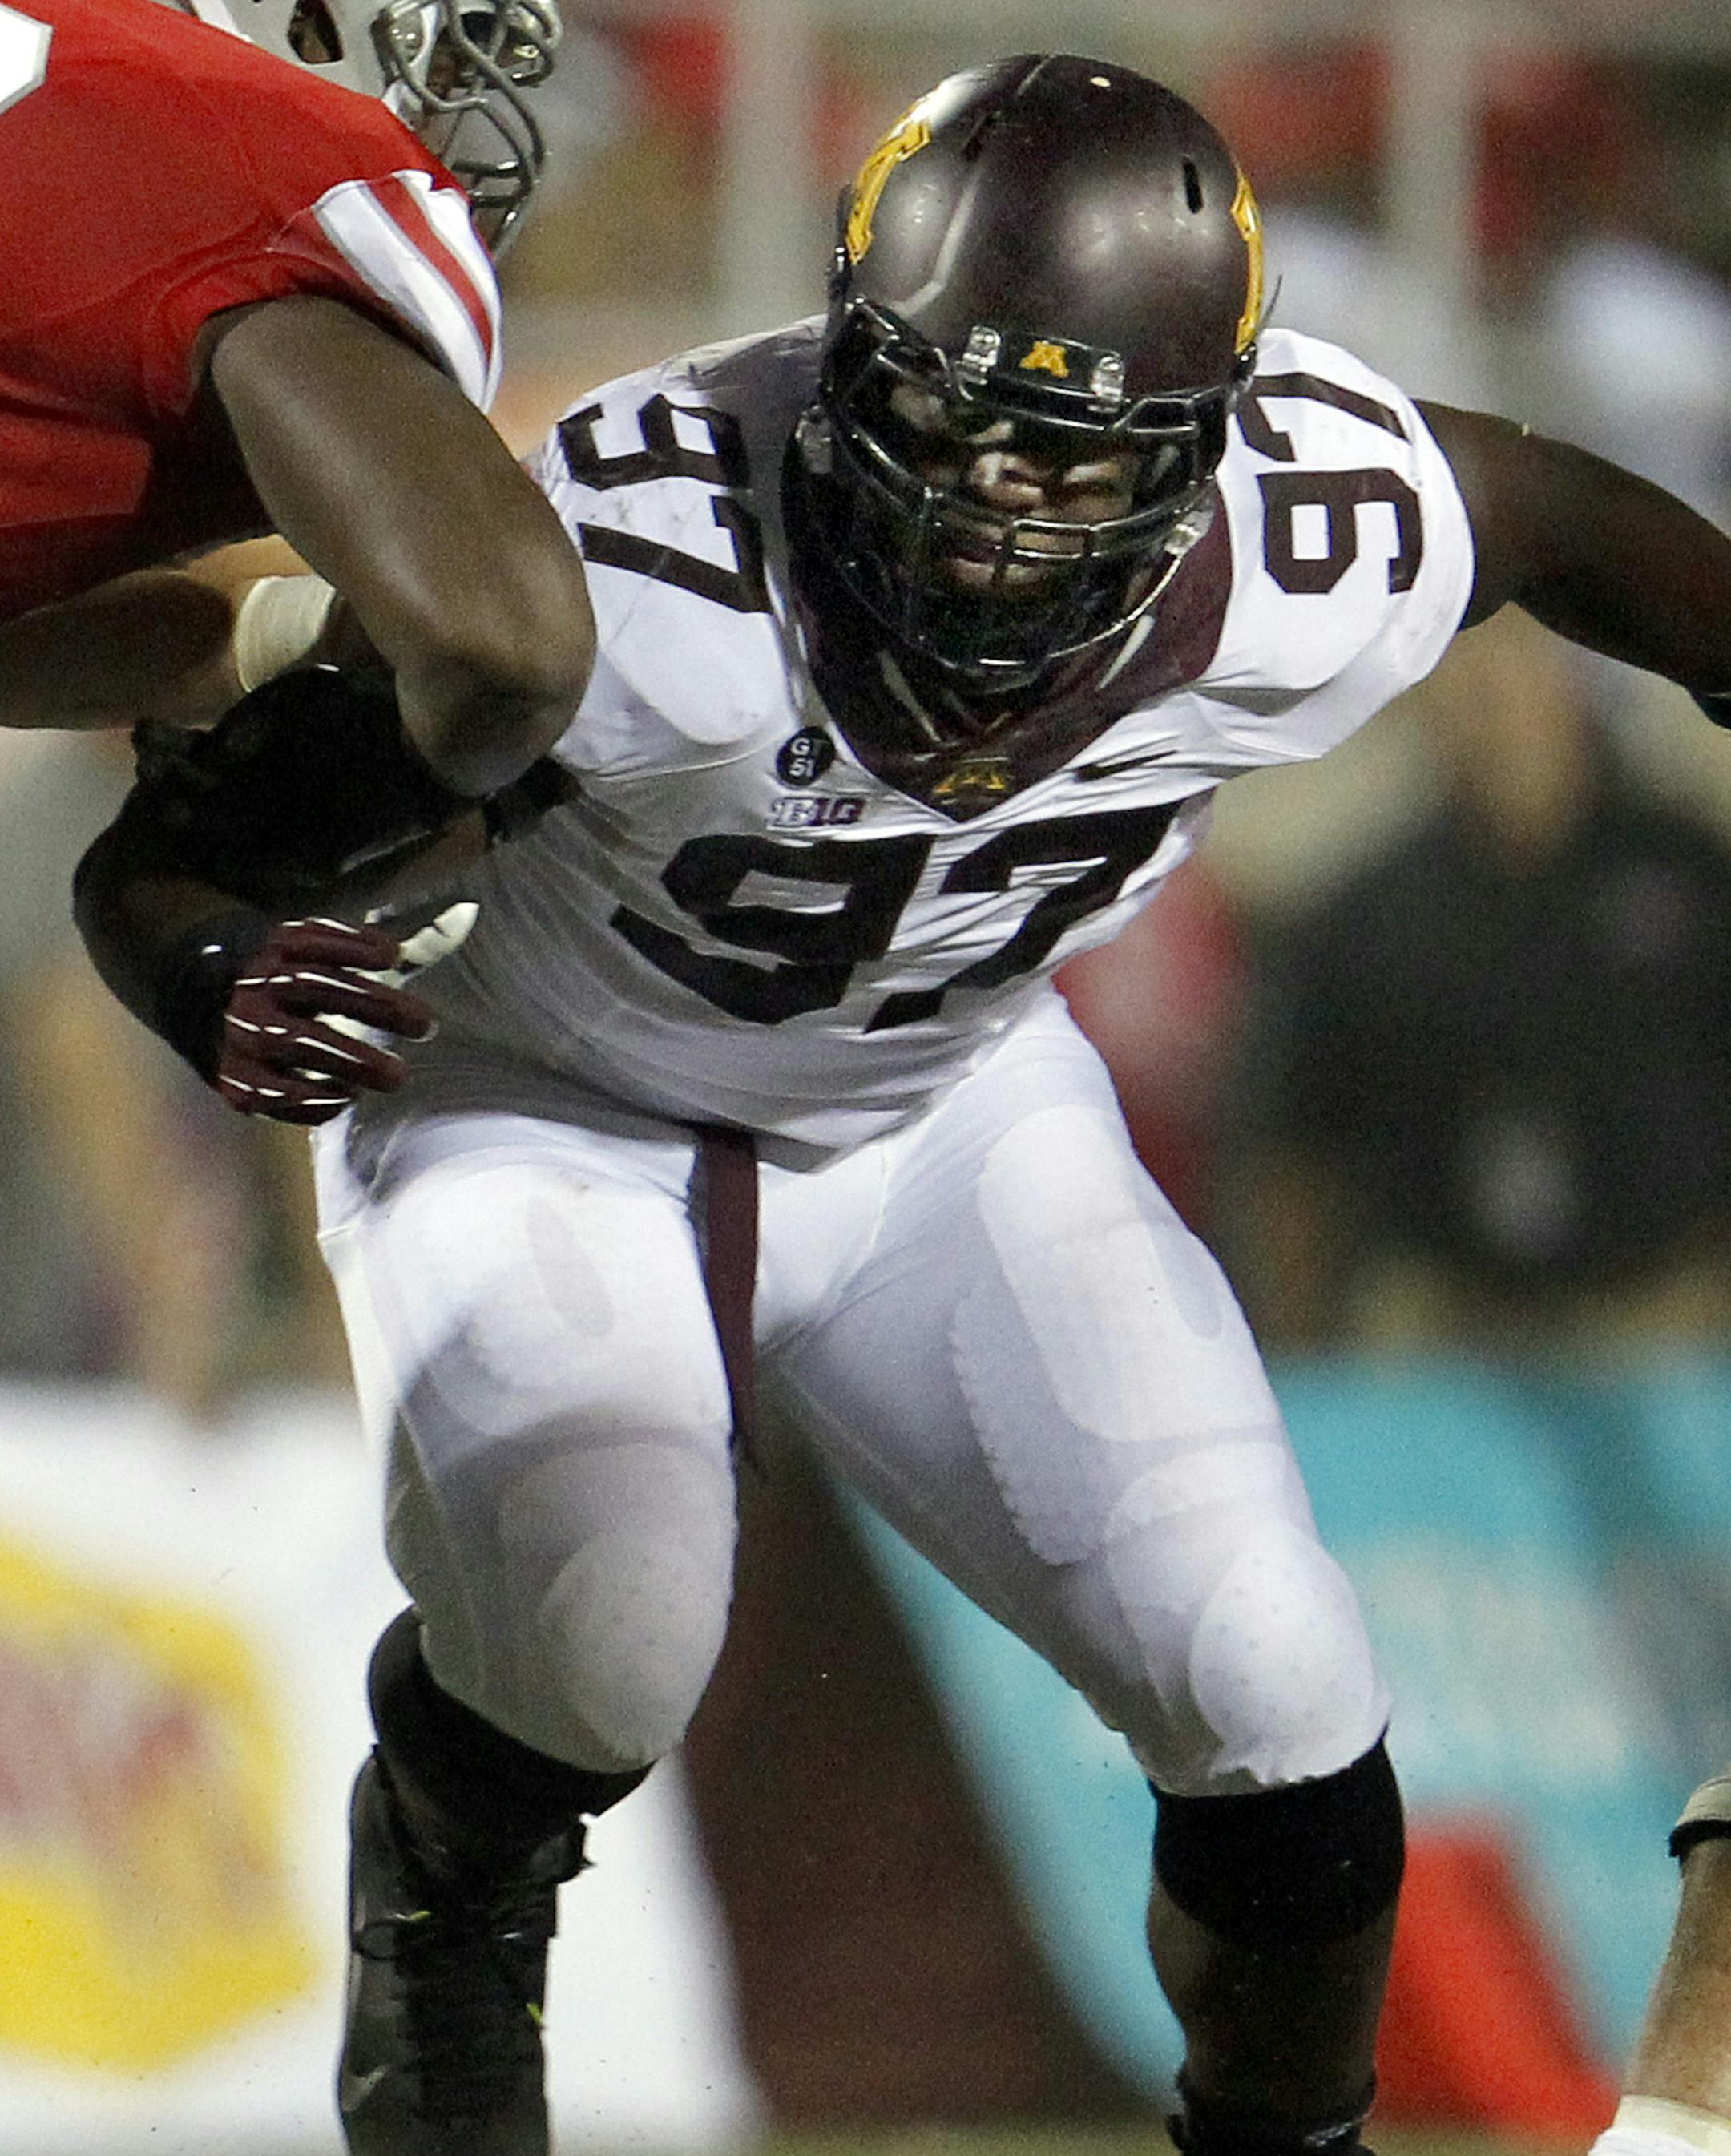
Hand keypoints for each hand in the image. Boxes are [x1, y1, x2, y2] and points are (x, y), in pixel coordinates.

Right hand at [215, 902, 476, 1124]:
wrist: (231, 1024)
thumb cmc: (315, 989)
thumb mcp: (349, 960)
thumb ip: (408, 946)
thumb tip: (468, 913)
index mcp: (280, 951)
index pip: (311, 941)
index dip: (349, 944)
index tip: (394, 956)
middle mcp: (256, 987)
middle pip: (313, 989)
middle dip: (372, 1006)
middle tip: (428, 1025)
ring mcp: (243, 1034)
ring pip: (293, 1042)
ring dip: (348, 1059)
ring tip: (397, 1075)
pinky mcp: (237, 1080)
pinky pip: (269, 1093)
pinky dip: (310, 1099)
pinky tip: (347, 1098)